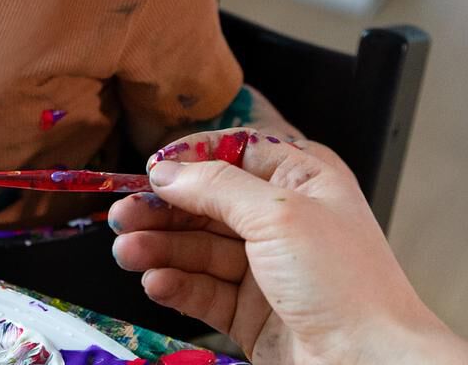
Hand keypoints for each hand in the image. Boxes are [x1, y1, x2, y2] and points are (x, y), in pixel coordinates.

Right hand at [109, 129, 467, 363]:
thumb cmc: (345, 282)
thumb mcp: (278, 214)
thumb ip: (216, 186)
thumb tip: (167, 170)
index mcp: (302, 180)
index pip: (233, 153)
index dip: (190, 160)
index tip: (150, 170)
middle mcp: (283, 220)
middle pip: (207, 203)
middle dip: (164, 209)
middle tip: (123, 216)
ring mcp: (265, 269)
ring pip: (198, 248)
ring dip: (160, 248)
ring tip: (129, 253)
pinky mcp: (251, 313)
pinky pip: (203, 291)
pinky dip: (176, 285)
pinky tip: (156, 283)